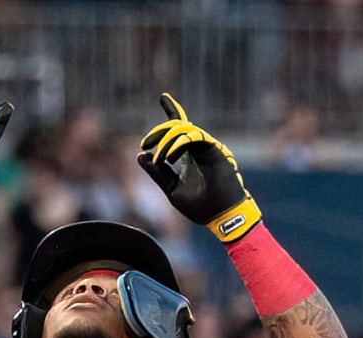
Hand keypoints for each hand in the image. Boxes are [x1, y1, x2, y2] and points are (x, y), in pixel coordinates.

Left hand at [137, 93, 261, 242]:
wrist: (221, 216)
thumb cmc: (201, 207)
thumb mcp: (171, 189)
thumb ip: (158, 173)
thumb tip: (140, 157)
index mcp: (188, 155)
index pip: (179, 129)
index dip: (172, 110)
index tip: (163, 97)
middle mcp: (197, 148)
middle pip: (177, 126)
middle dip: (158, 132)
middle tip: (145, 144)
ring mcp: (206, 147)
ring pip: (183, 129)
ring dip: (166, 141)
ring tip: (159, 158)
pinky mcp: (214, 149)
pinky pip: (194, 136)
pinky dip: (178, 144)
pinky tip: (169, 157)